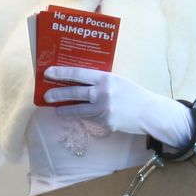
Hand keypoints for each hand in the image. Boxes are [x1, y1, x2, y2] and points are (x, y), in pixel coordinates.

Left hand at [40, 67, 178, 139]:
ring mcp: (104, 109)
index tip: (47, 73)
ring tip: (57, 110)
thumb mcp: (117, 81)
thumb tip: (79, 81)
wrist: (149, 112)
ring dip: (66, 110)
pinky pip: (90, 119)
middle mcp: (103, 92)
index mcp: (105, 78)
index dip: (61, 73)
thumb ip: (100, 81)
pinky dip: (85, 117)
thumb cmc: (133, 94)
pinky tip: (81, 116)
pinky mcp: (106, 122)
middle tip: (46, 96)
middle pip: (74, 93)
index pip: (78, 74)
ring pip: (78, 110)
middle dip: (58, 94)